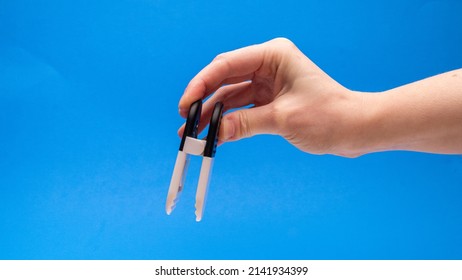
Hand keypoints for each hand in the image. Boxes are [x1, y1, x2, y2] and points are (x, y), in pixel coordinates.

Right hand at [178, 38, 367, 156]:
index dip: (201, 84)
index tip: (185, 106)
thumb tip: (210, 134)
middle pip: (225, 79)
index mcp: (273, 55)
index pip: (227, 64)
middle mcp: (268, 64)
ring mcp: (268, 82)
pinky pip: (242, 108)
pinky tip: (214, 135)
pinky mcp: (270, 99)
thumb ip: (243, 124)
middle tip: (185, 122)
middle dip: (204, 101)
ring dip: (213, 114)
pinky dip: (229, 121)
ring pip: (231, 95)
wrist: (355, 129)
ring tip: (193, 134)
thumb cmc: (330, 116)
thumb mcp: (282, 119)